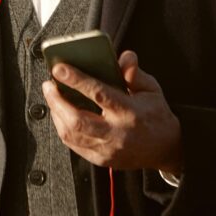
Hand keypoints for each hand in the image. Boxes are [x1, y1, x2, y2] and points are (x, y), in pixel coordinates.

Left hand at [40, 50, 182, 174]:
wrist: (166, 149)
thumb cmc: (155, 116)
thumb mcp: (151, 90)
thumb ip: (134, 73)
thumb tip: (123, 56)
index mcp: (130, 113)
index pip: (99, 94)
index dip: (76, 80)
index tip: (59, 68)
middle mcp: (117, 134)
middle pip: (77, 120)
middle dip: (57, 100)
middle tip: (48, 84)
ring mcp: (107, 149)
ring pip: (71, 134)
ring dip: (56, 113)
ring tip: (52, 96)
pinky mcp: (100, 159)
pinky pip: (73, 144)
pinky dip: (62, 126)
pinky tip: (60, 113)